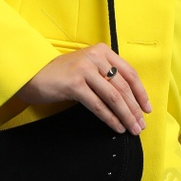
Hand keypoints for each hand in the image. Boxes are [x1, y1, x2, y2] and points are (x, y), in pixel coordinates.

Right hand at [14, 44, 151, 134]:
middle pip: (123, 86)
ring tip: (132, 129)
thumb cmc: (61, 74)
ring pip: (113, 97)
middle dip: (135, 109)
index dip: (141, 92)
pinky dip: (110, 118)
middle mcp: (96, 57)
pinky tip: (116, 127)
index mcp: (102, 51)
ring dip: (126, 115)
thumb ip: (105, 75)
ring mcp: (85, 69)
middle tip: (141, 125)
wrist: (32, 74)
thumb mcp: (87, 67)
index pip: (129, 73)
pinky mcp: (75, 84)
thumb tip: (129, 99)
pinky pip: (98, 105)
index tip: (147, 108)